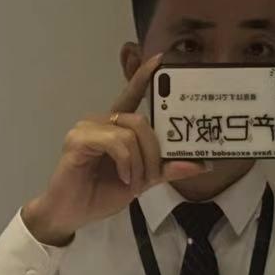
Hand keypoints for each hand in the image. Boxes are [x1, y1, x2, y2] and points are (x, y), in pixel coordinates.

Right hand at [22, 53, 205, 245]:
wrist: (73, 214)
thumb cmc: (101, 194)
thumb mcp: (142, 181)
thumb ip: (166, 169)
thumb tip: (202, 164)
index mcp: (116, 127)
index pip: (132, 96)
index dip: (143, 77)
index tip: (160, 60)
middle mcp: (102, 121)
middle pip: (140, 122)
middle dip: (152, 153)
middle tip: (148, 178)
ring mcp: (88, 128)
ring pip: (130, 133)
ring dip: (138, 163)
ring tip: (132, 182)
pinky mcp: (78, 140)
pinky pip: (115, 142)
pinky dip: (125, 162)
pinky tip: (122, 177)